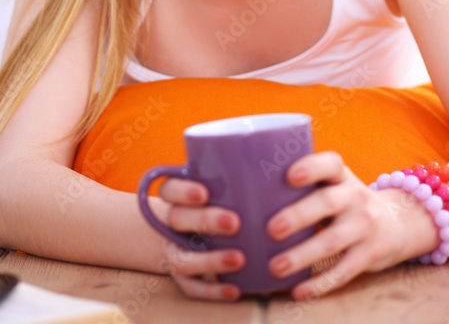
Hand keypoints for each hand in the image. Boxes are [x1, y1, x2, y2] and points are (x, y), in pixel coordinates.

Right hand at [155, 176, 244, 300]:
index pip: (169, 189)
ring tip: (240, 259)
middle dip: (206, 221)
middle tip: (235, 222)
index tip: (205, 192)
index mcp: (177, 197)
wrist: (190, 233)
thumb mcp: (220, 184)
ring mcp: (175, 251)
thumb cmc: (220, 200)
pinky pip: (192, 288)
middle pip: (178, 219)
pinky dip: (213, 291)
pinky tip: (235, 290)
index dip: (183, 191)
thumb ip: (238, 176)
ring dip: (210, 260)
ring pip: (182, 258)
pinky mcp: (184, 278)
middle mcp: (172, 223)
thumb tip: (279, 158)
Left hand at [265, 150, 433, 299]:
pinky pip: (343, 271)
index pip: (330, 164)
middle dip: (298, 215)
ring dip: (302, 255)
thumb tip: (248, 191)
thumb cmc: (346, 201)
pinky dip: (320, 283)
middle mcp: (355, 197)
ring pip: (332, 241)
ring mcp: (364, 226)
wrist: (396, 223)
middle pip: (327, 203)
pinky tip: (298, 291)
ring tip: (275, 266)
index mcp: (342, 176)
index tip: (289, 176)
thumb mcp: (335, 184)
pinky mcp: (369, 255)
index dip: (311, 167)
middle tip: (271, 228)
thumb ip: (306, 185)